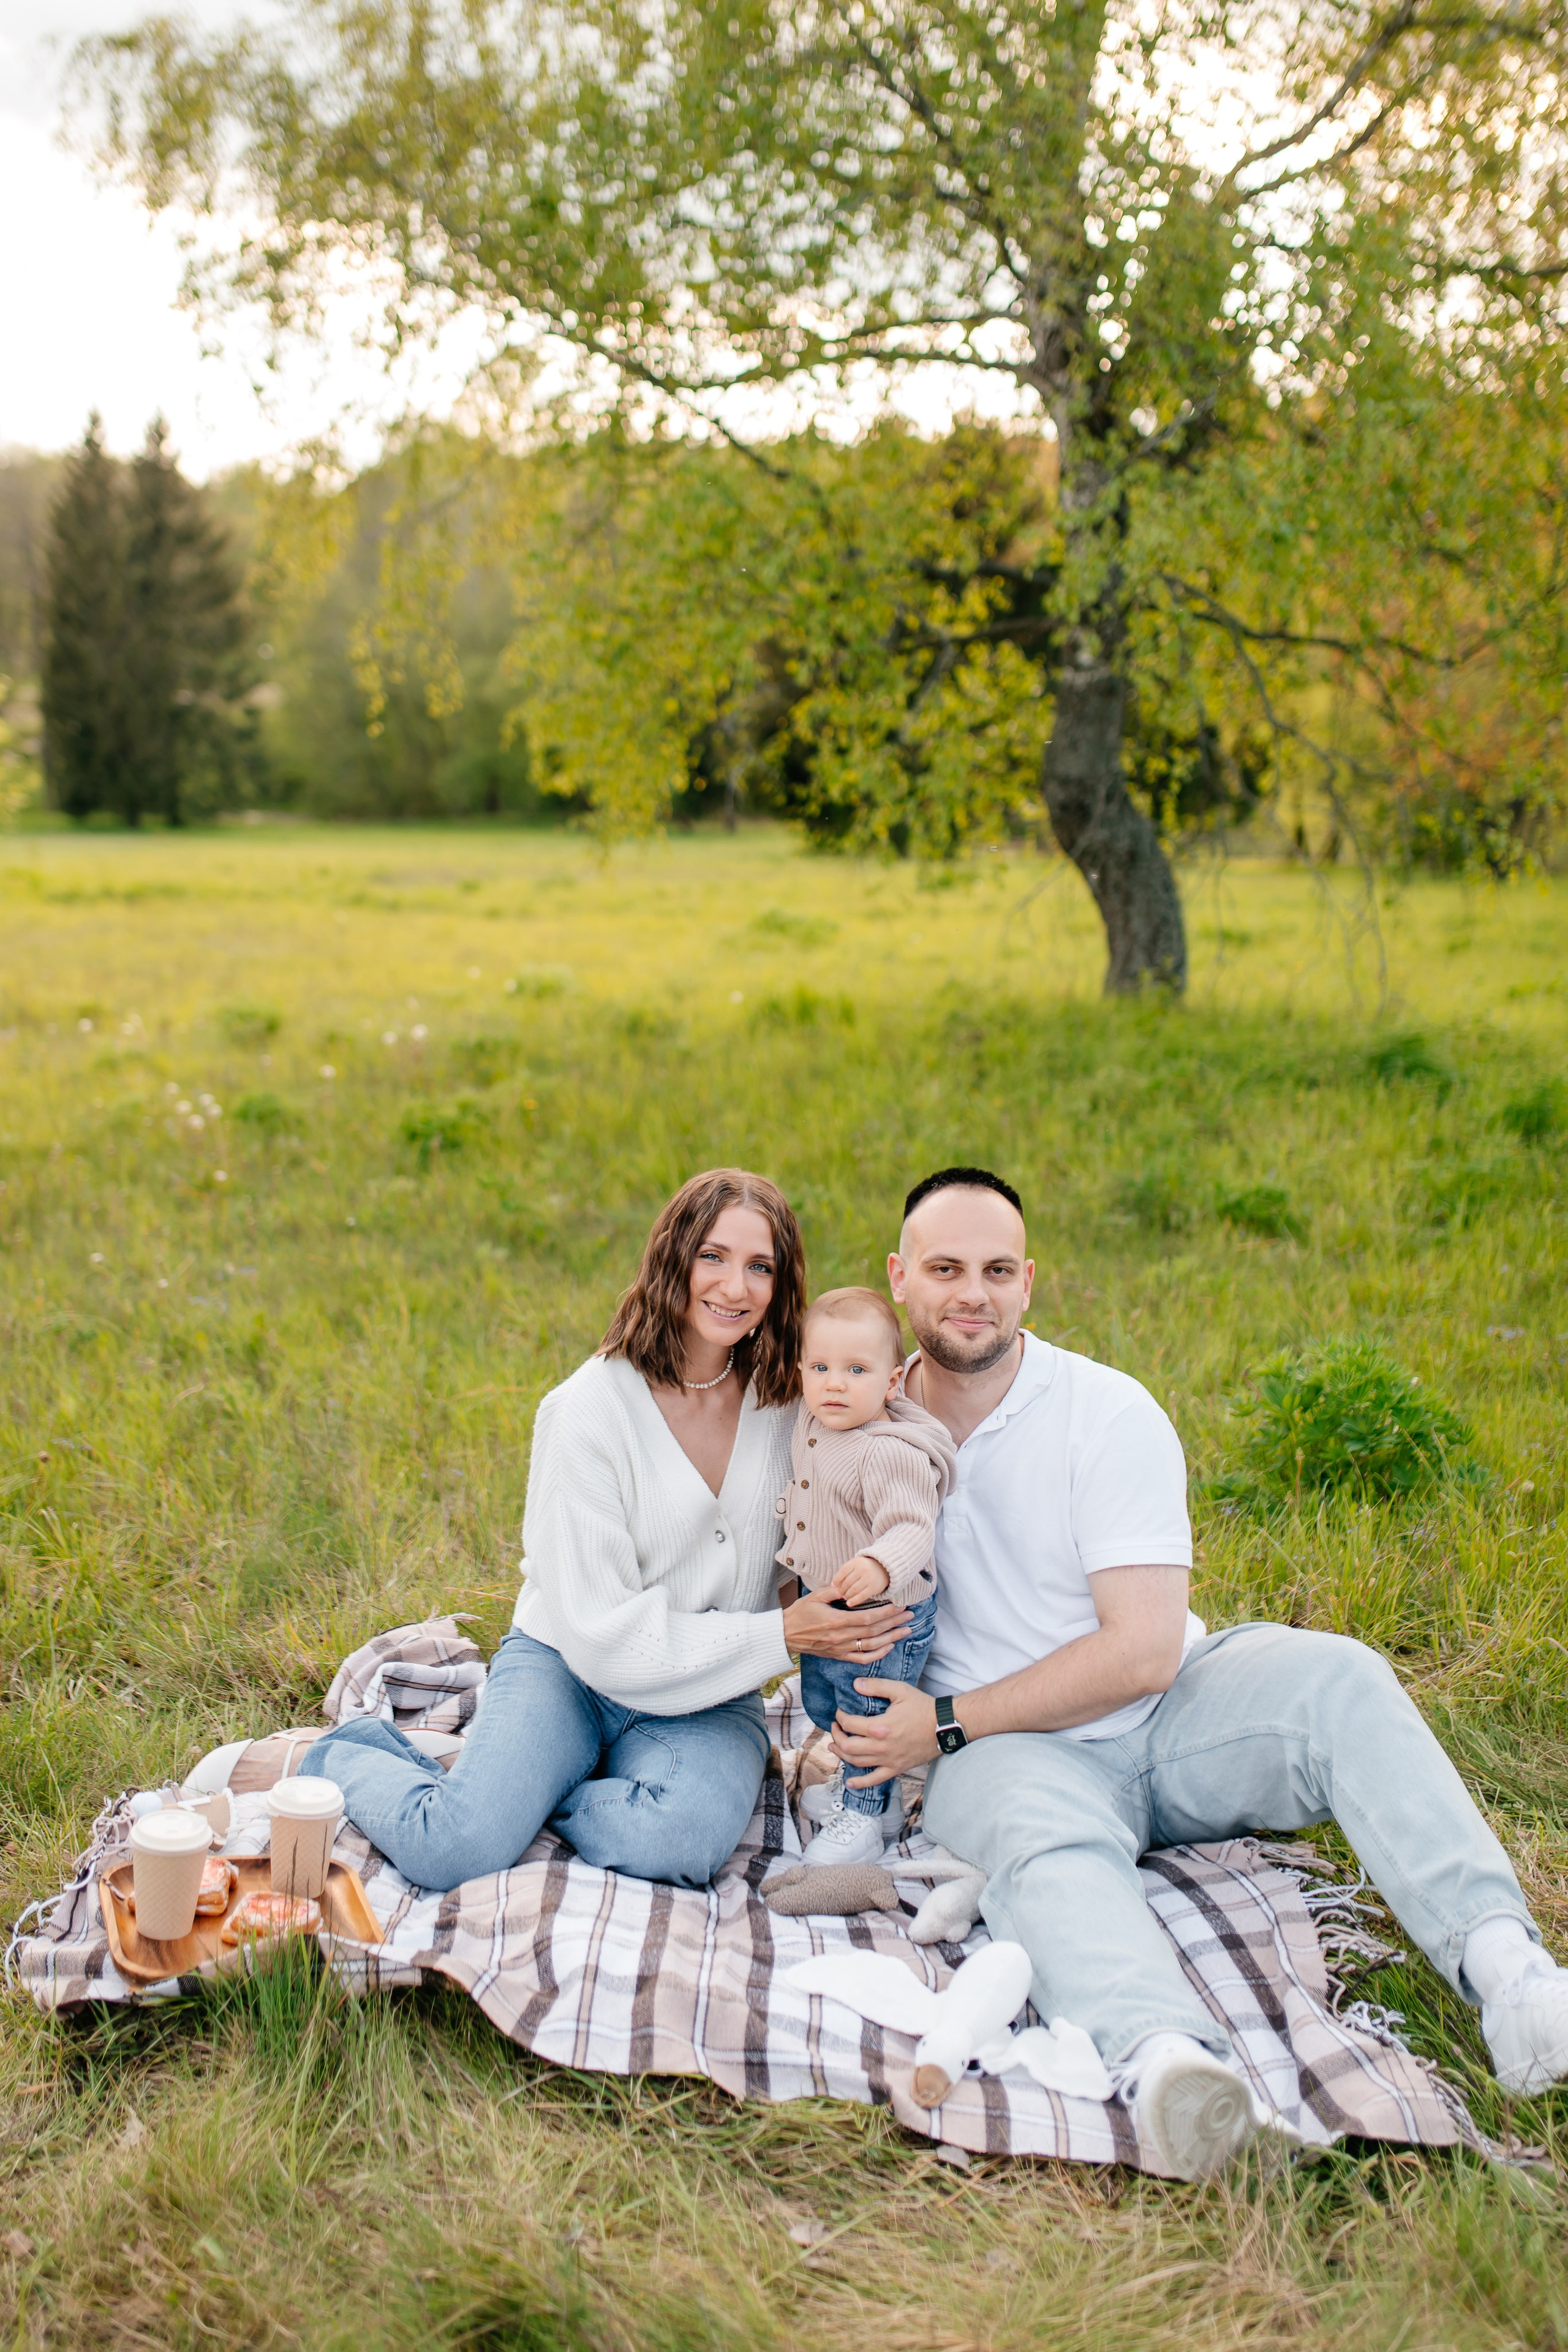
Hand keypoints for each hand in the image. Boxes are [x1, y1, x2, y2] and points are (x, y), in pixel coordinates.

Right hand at [781, 1592, 910, 1663]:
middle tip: (910, 1616)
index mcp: (836, 1621)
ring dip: (891, 1638)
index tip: (900, 1606)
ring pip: (871, 1646)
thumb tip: (853, 1585)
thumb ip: (835, 1590)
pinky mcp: (839, 1656)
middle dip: (894, 1623)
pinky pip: (862, 1659)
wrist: (785, 1635)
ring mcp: (840, 1649)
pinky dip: (877, 1654)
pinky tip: (889, 1647)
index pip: (867, 1617)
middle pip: (874, 1631)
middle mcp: (841, 1637)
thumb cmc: (800, 1613)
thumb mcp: (816, 1596)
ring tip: (906, 1630)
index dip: (886, 1613)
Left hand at [828, 1553, 890, 1605]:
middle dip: (841, 1589)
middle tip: (840, 1593)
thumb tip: (833, 1585)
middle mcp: (862, 1569)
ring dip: (847, 1595)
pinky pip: (861, 1596)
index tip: (833, 1586)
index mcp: (856, 1562)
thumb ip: (846, 1572)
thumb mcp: (856, 1564)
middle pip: (847, 1582)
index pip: (843, 1571)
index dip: (836, 1579)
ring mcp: (868, 1578)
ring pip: (853, 1590)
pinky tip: (849, 1603)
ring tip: (845, 1597)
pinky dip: (854, 1601)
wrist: (885, 1569)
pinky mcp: (873, 1588)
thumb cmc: (866, 1567)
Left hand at [832, 1681, 940, 1786]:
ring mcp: (888, 1760)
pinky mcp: (896, 1768)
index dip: (840, 1717)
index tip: (840, 1712)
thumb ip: (876, 1686)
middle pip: (848, 1746)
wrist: (945, 1726)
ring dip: (842, 1755)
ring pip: (856, 1762)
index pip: (849, 1724)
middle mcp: (881, 1746)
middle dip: (837, 1736)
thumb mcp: (900, 1690)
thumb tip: (855, 1684)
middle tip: (835, 1727)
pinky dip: (860, 1783)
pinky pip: (875, 1780)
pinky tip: (850, 1783)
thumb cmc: (923, 1707)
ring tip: (835, 1746)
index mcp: (880, 1726)